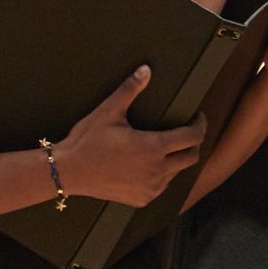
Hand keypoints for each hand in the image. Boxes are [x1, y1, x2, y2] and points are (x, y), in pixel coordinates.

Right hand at [52, 66, 205, 206]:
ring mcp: (151, 187)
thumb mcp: (108, 112)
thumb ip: (130, 90)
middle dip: (193, 144)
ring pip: (177, 172)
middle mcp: (157, 169)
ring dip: (176, 160)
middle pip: (192, 156)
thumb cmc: (87, 140)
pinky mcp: (143, 198)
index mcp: (153, 146)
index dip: (200, 125)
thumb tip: (146, 69)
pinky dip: (161, 176)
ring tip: (164, 149)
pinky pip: (161, 186)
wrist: (67, 171)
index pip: (192, 136)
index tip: (197, 117)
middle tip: (185, 134)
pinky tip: (147, 167)